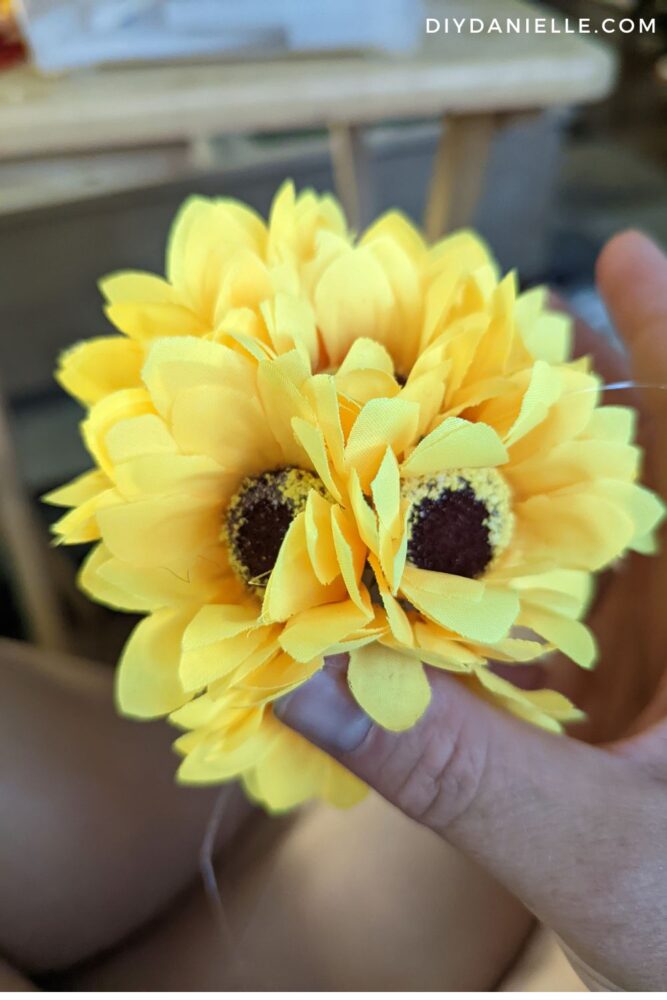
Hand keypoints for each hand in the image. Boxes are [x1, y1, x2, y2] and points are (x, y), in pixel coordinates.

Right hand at [275, 231, 666, 990]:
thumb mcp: (586, 853)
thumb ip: (452, 767)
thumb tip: (304, 679)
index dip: (665, 340)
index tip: (616, 250)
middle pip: (639, 471)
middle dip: (563, 393)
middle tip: (474, 329)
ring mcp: (663, 657)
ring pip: (593, 531)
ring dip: (520, 474)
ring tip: (436, 414)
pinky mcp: (625, 696)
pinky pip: (564, 601)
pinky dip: (502, 564)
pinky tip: (437, 546)